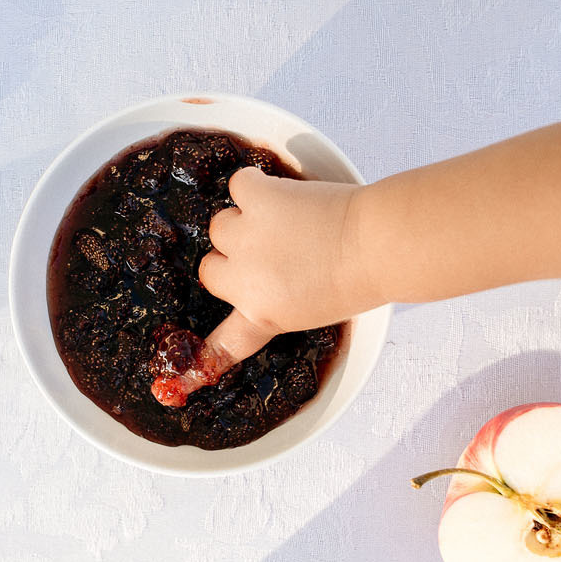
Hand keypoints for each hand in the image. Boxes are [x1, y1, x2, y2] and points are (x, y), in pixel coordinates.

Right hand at [154, 169, 370, 402]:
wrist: (376, 243)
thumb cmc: (361, 279)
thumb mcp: (314, 310)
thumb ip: (280, 298)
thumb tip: (272, 274)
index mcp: (262, 316)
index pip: (225, 343)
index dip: (203, 358)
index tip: (185, 376)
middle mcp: (245, 281)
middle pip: (211, 268)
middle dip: (235, 259)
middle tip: (270, 252)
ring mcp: (246, 238)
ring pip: (221, 224)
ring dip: (245, 220)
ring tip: (282, 220)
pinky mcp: (257, 199)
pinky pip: (239, 185)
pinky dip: (256, 186)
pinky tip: (280, 193)